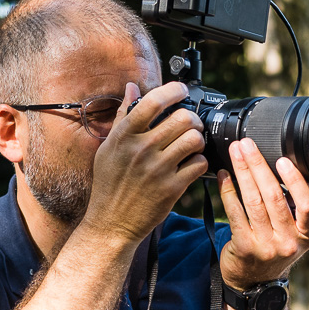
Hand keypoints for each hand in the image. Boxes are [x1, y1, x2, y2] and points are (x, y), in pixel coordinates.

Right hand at [78, 82, 207, 242]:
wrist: (112, 222)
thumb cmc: (110, 183)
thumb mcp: (109, 147)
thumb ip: (123, 116)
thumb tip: (132, 87)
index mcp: (125, 136)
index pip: (153, 101)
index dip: (173, 90)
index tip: (181, 90)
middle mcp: (141, 149)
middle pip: (182, 118)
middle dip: (192, 118)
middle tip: (191, 124)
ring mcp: (158, 169)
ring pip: (195, 139)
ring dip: (198, 139)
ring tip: (192, 144)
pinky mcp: (172, 188)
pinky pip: (199, 164)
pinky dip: (200, 161)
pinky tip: (191, 164)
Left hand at [218, 138, 308, 289]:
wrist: (255, 284)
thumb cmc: (274, 250)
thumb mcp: (293, 234)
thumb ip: (293, 208)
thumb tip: (280, 168)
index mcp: (307, 236)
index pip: (308, 205)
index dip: (295, 181)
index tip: (282, 160)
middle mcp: (289, 242)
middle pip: (275, 197)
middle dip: (259, 166)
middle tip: (247, 145)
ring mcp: (266, 247)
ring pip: (253, 201)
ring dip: (242, 172)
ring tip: (235, 153)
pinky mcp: (245, 247)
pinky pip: (235, 212)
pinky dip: (228, 190)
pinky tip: (223, 175)